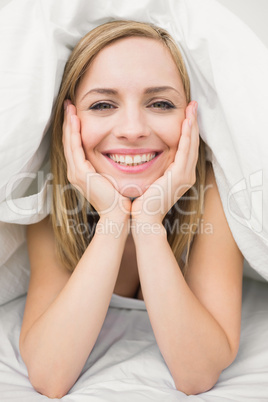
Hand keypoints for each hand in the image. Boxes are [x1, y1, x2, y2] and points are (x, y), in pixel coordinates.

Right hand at [62, 101, 130, 219]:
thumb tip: (120, 152)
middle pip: (68, 142)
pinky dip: (74, 133)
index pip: (75, 146)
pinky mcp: (81, 174)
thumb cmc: (119, 197)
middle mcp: (75, 172)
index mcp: (81, 172)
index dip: (74, 129)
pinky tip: (75, 120)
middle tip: (69, 104)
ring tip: (70, 107)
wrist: (118, 214)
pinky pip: (75, 148)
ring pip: (69, 143)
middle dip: (68, 122)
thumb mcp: (112, 176)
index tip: (76, 112)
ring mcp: (76, 173)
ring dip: (69, 124)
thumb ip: (110, 165)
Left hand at [131, 101, 198, 225]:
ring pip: (191, 145)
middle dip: (193, 123)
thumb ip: (154, 168)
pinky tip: (186, 122)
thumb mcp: (151, 180)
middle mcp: (186, 174)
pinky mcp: (179, 176)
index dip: (188, 130)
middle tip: (193, 105)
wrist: (143, 218)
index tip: (186, 114)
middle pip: (192, 144)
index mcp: (180, 175)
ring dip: (192, 125)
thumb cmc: (142, 201)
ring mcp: (185, 175)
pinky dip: (186, 136)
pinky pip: (185, 151)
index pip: (186, 148)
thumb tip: (144, 156)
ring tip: (192, 108)